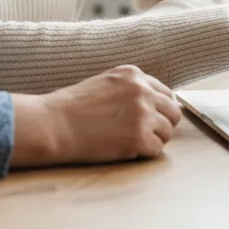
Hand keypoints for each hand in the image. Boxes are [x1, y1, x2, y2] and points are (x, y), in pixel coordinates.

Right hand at [9, 65, 181, 166]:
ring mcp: (142, 114)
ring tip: (131, 142)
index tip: (149, 119)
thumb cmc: (74, 106)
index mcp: (134, 74)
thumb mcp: (105, 83)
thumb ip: (131, 88)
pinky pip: (157, 149)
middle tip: (144, 134)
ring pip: (168, 132)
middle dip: (162, 124)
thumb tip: (156, 103)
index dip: (159, 109)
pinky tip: (127, 150)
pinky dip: (145, 153)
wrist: (55, 124)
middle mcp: (142, 91)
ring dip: (153, 139)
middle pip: (173, 112)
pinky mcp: (139, 138)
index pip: (165, 93)